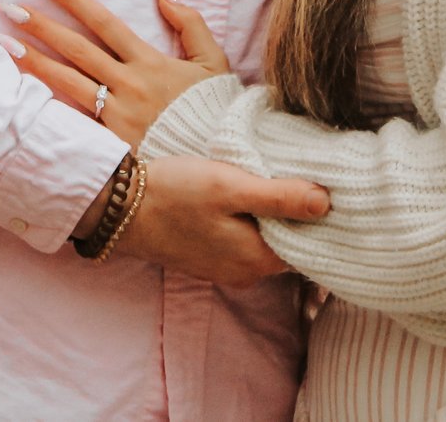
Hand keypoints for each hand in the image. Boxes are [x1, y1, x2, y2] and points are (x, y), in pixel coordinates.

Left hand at [0, 0, 228, 145]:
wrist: (225, 160)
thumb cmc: (216, 111)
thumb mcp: (213, 60)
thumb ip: (189, 21)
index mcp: (150, 61)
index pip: (104, 22)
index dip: (74, 0)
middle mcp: (129, 85)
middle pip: (76, 49)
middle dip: (41, 25)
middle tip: (8, 7)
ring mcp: (117, 116)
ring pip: (67, 83)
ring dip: (33, 62)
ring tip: (4, 45)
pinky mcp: (111, 144)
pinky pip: (74, 122)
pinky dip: (47, 108)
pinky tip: (22, 97)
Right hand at [116, 155, 329, 287]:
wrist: (118, 207)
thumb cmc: (174, 193)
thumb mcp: (230, 186)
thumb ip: (280, 197)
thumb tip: (327, 203)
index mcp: (257, 262)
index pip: (309, 242)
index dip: (318, 212)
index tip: (323, 180)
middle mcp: (245, 274)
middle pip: (288, 242)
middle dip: (294, 211)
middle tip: (296, 170)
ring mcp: (225, 268)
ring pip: (264, 239)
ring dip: (269, 213)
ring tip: (269, 175)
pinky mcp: (208, 257)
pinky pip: (242, 240)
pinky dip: (247, 219)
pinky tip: (241, 193)